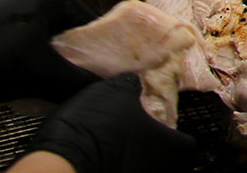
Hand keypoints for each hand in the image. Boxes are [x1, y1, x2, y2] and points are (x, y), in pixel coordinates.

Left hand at [0, 0, 100, 102]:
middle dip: (60, 53)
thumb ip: (78, 81)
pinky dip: (14, 47)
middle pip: (61, 24)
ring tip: (31, 77)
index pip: (89, 22)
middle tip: (56, 79)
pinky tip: (7, 68)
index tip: (87, 74)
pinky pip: (12, 27)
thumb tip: (110, 87)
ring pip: (35, 27)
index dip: (91, 51)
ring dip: (37, 53)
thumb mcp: (38, 74)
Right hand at [24, 73, 195, 172]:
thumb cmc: (95, 127)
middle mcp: (156, 168)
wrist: (59, 165)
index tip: (168, 128)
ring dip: (137, 158)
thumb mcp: (114, 92)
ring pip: (145, 168)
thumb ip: (130, 86)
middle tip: (142, 136)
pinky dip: (118, 166)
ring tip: (120, 146)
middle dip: (158, 150)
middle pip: (168, 161)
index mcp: (166, 146)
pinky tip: (103, 158)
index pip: (188, 145)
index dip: (180, 136)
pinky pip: (123, 172)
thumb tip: (133, 82)